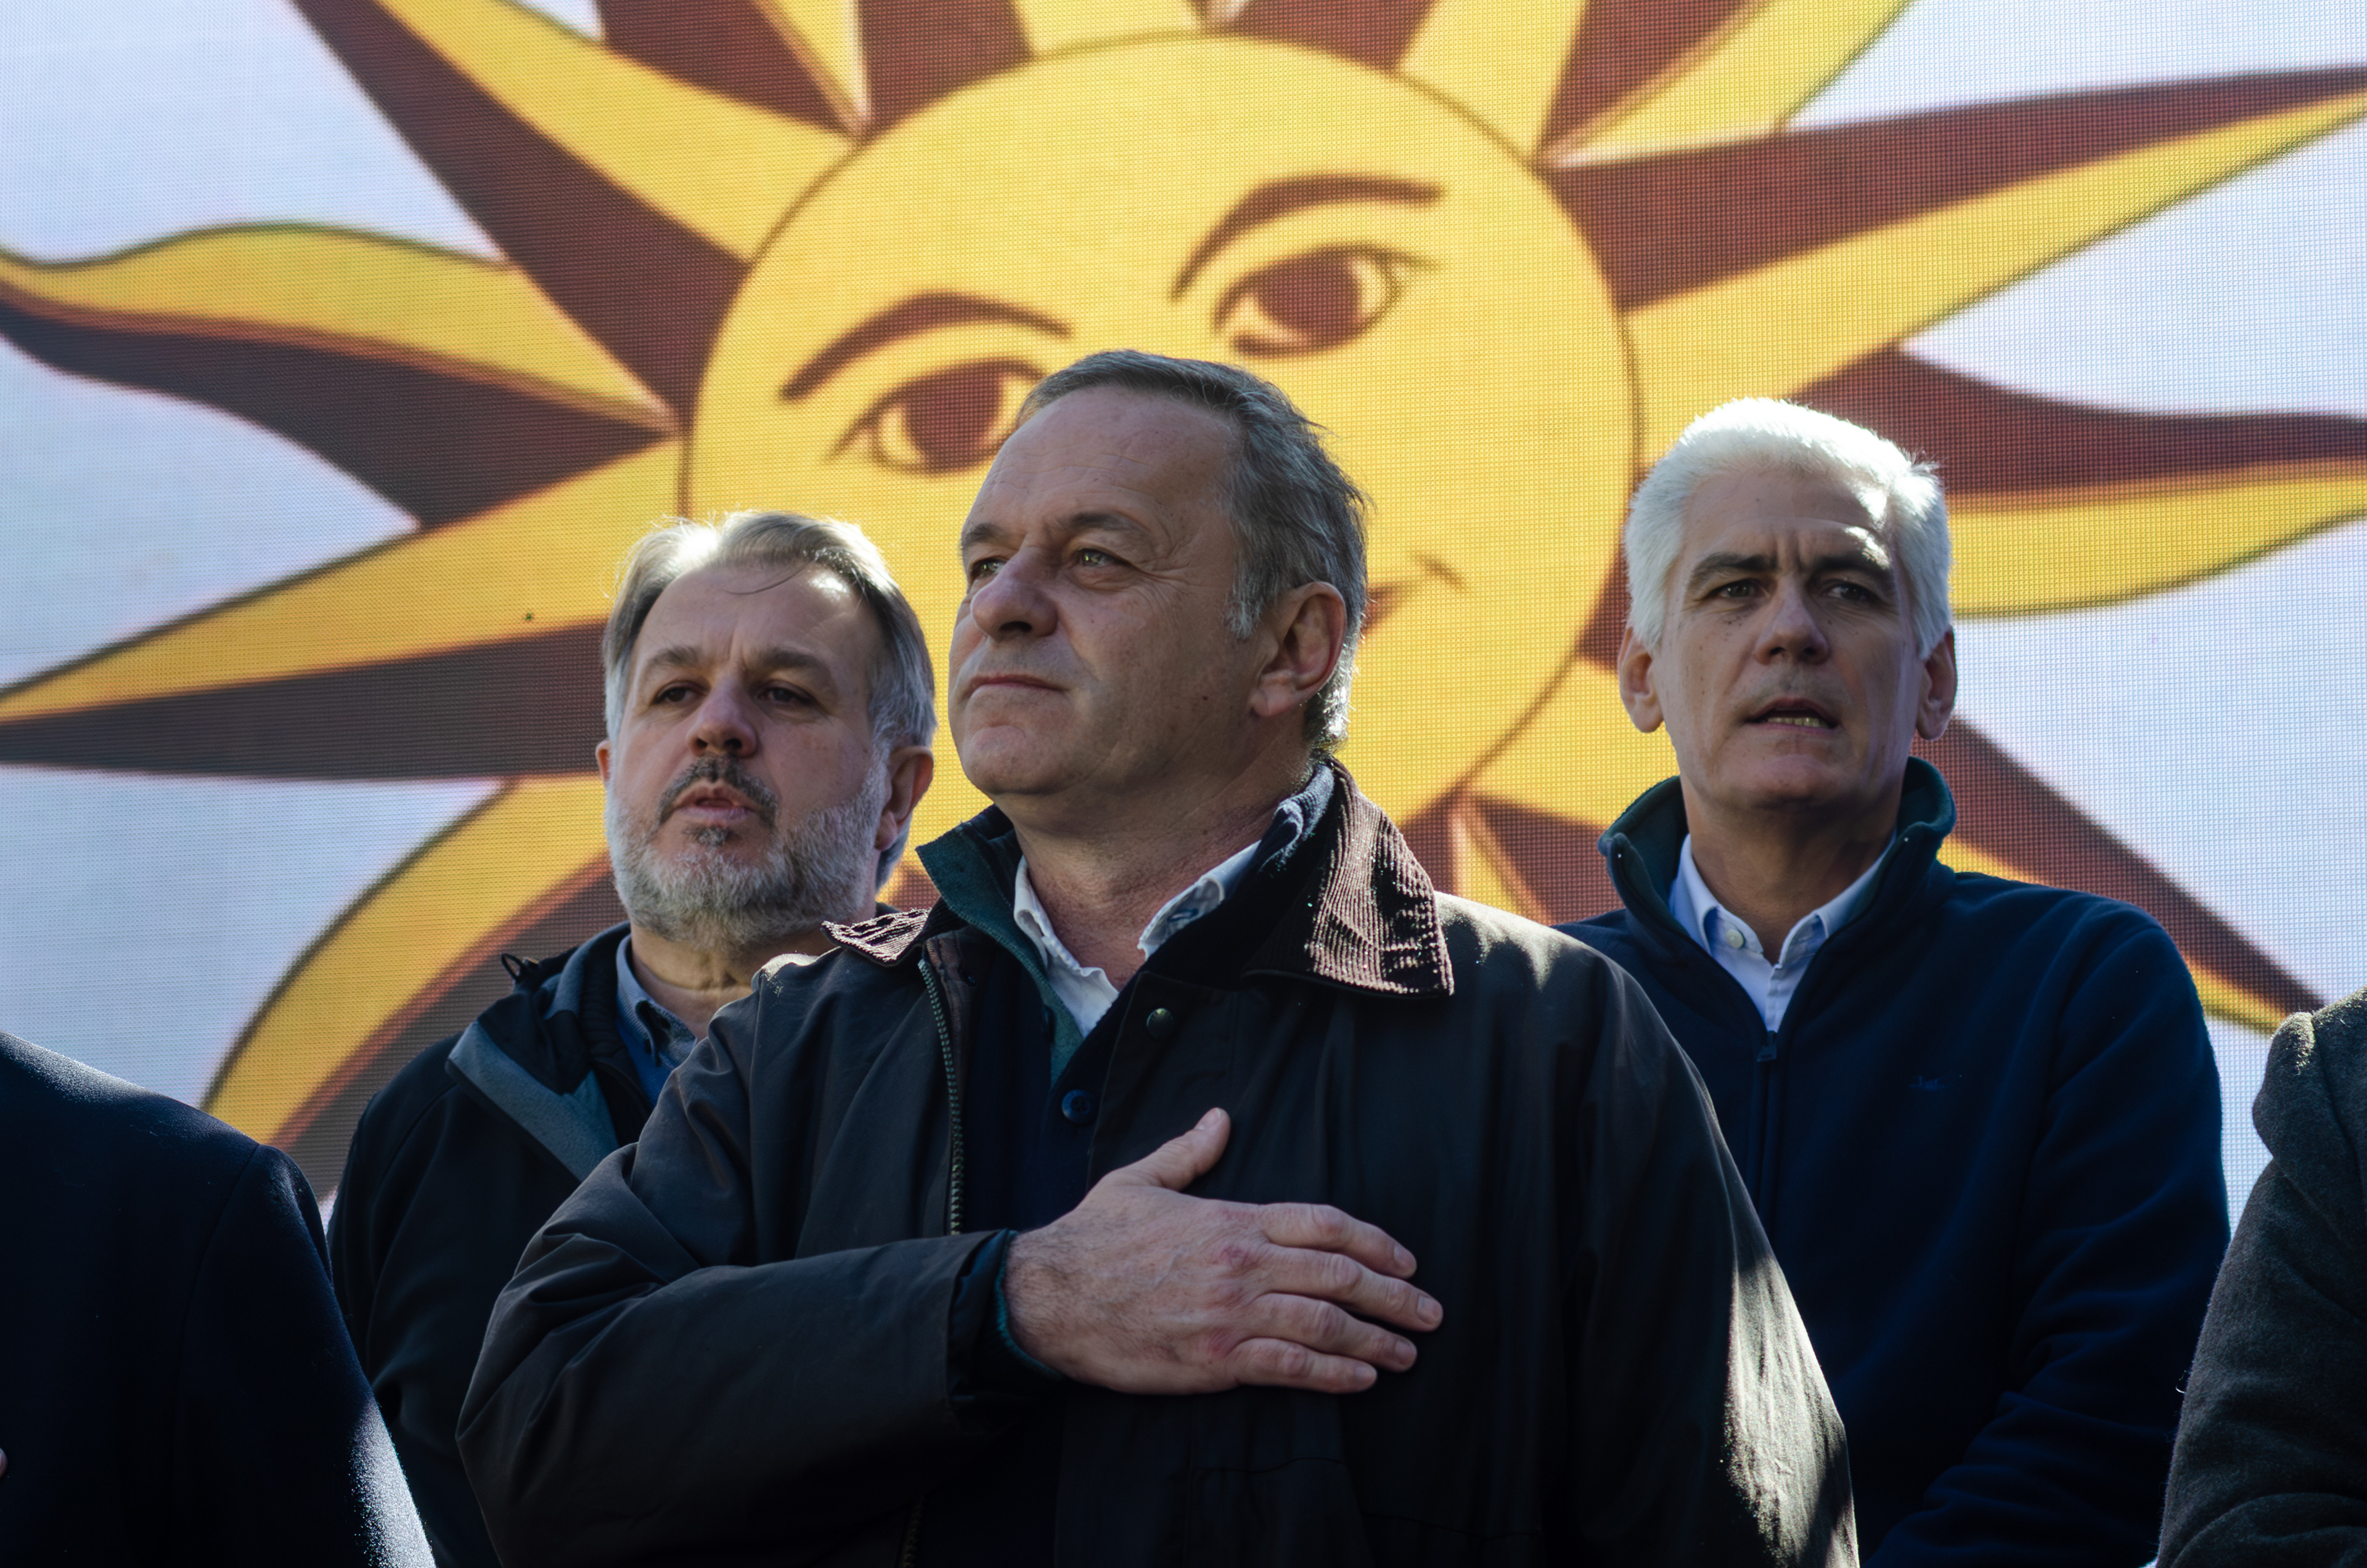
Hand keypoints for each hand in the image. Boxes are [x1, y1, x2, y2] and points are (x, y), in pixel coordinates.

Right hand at [1002, 1108, 1440, 1394]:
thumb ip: (1189, 1151)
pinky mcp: (1216, 1361)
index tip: (1404, 1259)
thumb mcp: (1140, 1179)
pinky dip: (1333, 1373)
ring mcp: (1232, 1314)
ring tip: (1407, 1354)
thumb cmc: (1093, 1237)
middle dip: (1394, 1296)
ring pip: (1324, 1324)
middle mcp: (1243, 1265)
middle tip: (1430, 1312)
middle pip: (1340, 1276)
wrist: (1050, 1297)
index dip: (1375, 1241)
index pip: (1324, 1223)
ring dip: (1377, 1339)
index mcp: (1232, 1219)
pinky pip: (1290, 1367)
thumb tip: (1221, 1119)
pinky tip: (1361, 1378)